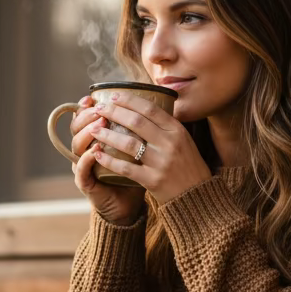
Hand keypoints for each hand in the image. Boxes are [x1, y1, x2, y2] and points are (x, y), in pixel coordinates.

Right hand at [68, 95, 145, 225]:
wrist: (129, 204)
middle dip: (89, 115)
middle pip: (77, 126)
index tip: (97, 95)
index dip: (88, 105)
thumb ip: (140, 128)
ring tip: (100, 125)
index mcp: (96, 138)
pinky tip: (97, 151)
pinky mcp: (85, 182)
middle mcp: (86, 149)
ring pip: (77, 144)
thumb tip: (158, 99)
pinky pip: (81, 169)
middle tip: (102, 107)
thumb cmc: (137, 173)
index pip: (85, 116)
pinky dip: (87, 159)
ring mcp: (83, 166)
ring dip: (88, 133)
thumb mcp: (139, 147)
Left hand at [88, 92, 212, 204]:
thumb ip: (165, 127)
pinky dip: (109, 160)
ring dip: (108, 135)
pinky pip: (125, 168)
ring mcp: (161, 162)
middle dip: (114, 112)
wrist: (196, 196)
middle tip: (99, 108)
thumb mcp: (183, 141)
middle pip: (136, 122)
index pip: (150, 109)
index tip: (113, 96)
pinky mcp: (152, 180)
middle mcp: (169, 143)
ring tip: (94, 130)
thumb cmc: (187, 166)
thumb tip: (143, 108)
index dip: (129, 100)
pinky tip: (97, 155)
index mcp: (177, 130)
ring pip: (128, 143)